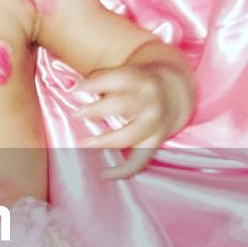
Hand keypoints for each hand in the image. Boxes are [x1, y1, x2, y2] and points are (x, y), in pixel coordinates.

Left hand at [72, 58, 191, 179]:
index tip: (77, 89)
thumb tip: (75, 91)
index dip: (96, 83)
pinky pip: (139, 161)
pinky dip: (123, 170)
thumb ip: (101, 79)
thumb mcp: (126, 72)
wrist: (172, 93)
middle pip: (122, 106)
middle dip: (97, 110)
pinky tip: (105, 174)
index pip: (119, 79)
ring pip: (128, 136)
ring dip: (105, 140)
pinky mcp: (154, 143)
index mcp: (141, 80)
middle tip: (77, 113)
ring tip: (85, 143)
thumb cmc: (137, 83)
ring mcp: (153, 125)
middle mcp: (150, 102)